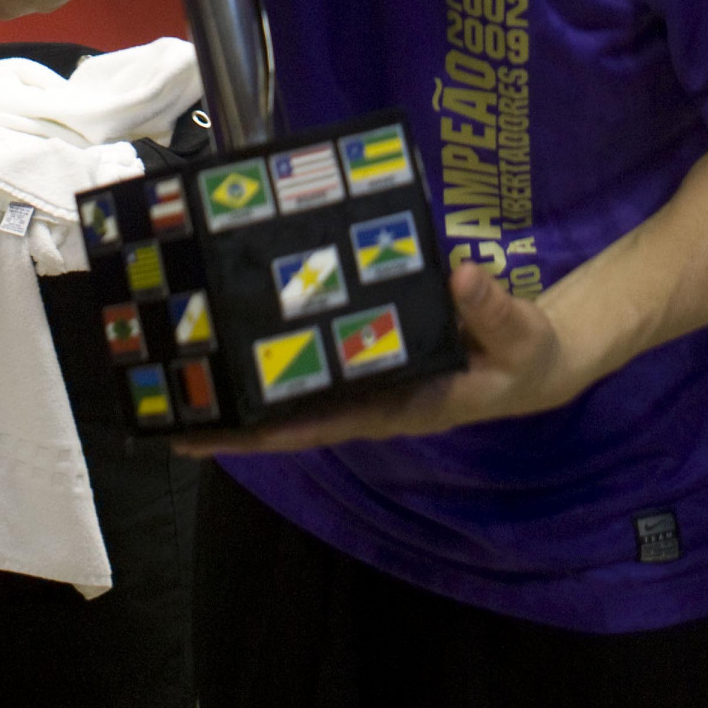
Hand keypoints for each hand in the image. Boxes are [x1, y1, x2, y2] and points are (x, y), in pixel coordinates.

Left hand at [172, 265, 575, 457]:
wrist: (536, 360)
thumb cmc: (524, 359)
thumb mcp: (521, 338)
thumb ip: (494, 310)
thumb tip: (461, 273)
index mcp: (397, 409)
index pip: (316, 425)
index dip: (261, 433)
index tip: (206, 434)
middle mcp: (370, 397)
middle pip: (290, 412)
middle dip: (234, 413)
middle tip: (170, 399)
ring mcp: (369, 374)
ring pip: (299, 383)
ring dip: (250, 377)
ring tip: (188, 364)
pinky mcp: (373, 348)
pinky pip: (320, 352)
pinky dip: (284, 343)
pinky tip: (249, 325)